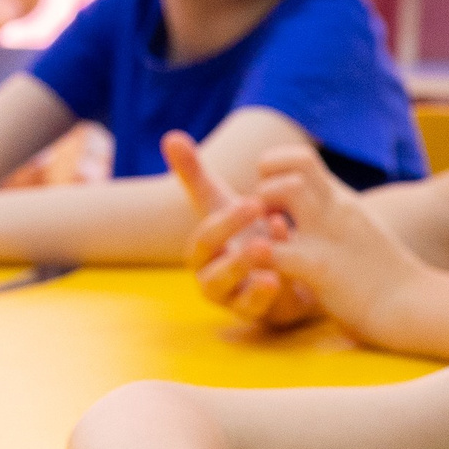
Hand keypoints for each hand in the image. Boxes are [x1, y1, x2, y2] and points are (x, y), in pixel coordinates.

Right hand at [169, 132, 322, 328]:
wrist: (279, 263)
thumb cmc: (244, 230)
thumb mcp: (223, 201)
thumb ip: (195, 174)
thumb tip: (170, 136)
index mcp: (204, 250)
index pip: (205, 238)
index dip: (227, 222)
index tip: (255, 201)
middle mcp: (211, 276)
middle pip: (212, 269)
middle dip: (236, 251)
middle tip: (265, 233)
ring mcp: (231, 298)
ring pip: (230, 293)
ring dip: (247, 273)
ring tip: (269, 253)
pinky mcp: (254, 313)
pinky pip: (253, 310)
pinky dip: (263, 294)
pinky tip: (279, 278)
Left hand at [224, 143, 436, 345]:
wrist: (415, 306)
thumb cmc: (386, 277)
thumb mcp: (359, 232)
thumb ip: (337, 217)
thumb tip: (317, 210)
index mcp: (341, 202)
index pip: (302, 159)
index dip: (275, 170)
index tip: (268, 199)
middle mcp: (335, 209)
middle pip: (295, 164)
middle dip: (265, 183)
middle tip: (262, 218)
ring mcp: (329, 235)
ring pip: (287, 190)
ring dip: (262, 208)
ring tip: (264, 237)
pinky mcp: (322, 268)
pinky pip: (278, 251)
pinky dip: (260, 256)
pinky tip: (258, 269)